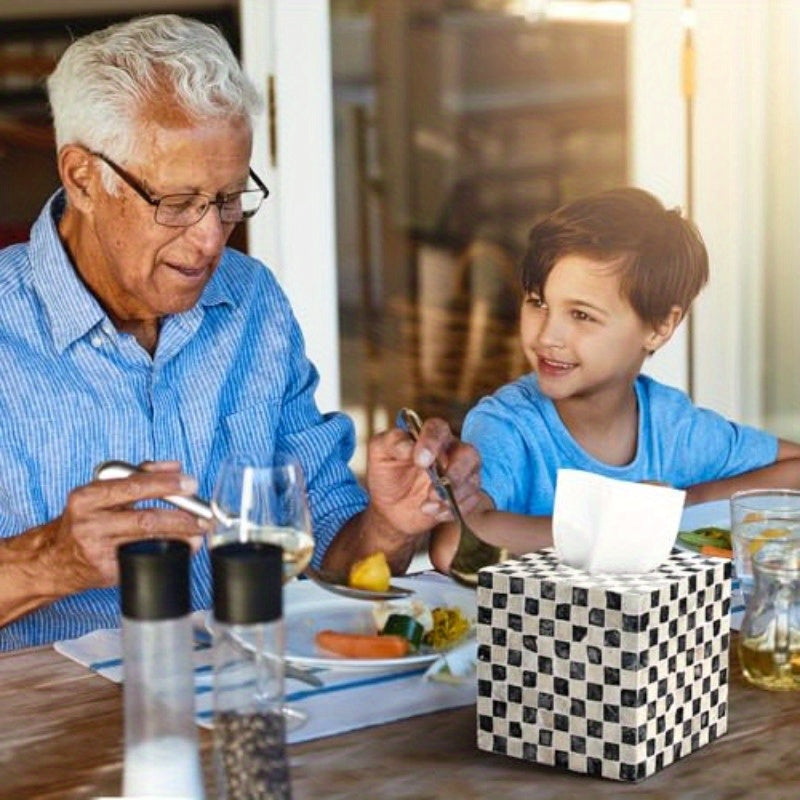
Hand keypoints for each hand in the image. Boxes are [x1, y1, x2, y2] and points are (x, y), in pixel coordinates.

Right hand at [39, 461, 207, 593]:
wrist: (53, 559)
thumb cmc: (84, 520)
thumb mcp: (102, 492)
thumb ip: (138, 475)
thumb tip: (174, 466)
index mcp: (88, 497)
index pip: (134, 485)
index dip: (166, 484)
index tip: (190, 483)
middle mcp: (90, 522)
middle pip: (145, 517)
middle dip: (181, 515)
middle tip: (203, 514)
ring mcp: (97, 549)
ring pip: (148, 539)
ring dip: (180, 535)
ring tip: (199, 530)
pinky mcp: (106, 570)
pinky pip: (144, 557)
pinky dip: (169, 551)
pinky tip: (183, 547)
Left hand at [365, 416, 481, 535]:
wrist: (391, 508)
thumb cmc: (387, 473)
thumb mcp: (379, 454)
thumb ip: (391, 442)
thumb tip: (408, 445)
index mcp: (429, 434)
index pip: (438, 429)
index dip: (432, 443)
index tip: (420, 461)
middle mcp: (451, 450)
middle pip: (468, 453)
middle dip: (454, 473)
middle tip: (432, 491)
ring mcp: (462, 472)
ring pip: (473, 479)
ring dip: (453, 496)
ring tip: (427, 507)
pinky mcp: (466, 494)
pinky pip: (472, 501)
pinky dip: (454, 510)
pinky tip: (435, 513)